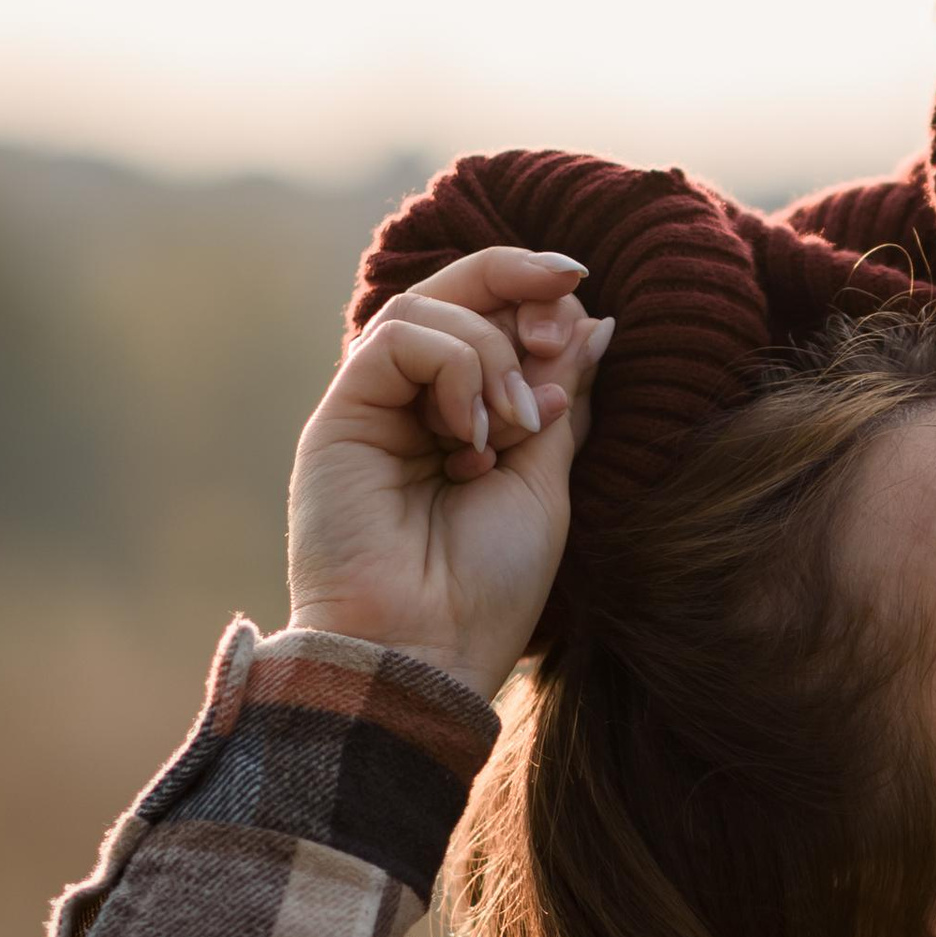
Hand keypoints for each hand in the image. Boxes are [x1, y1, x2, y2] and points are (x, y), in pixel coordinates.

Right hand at [287, 250, 612, 697]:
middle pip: (452, 291)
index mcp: (460, 416)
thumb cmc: (488, 587)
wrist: (427, 651)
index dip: (538, 296)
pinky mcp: (339, 416)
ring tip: (514, 426)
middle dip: (516, 285)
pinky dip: (452, 368)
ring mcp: (371, 407)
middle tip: (559, 320)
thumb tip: (596, 322)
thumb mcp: (545, 478)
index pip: (491, 314)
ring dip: (489, 350)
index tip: (586, 309)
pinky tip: (473, 436)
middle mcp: (410, 403)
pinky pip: (396, 339)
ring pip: (426, 307)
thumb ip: (559, 397)